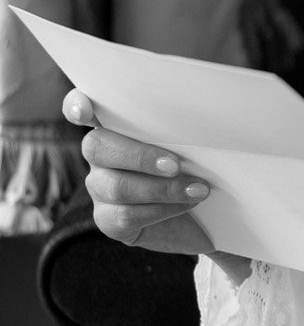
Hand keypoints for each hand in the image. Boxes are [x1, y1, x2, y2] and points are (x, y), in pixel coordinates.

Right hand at [63, 88, 216, 256]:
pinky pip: (125, 215)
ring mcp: (100, 188)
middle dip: (139, 156)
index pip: (80, 107)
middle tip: (176, 164)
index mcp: (116, 125)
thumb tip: (206, 112)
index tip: (85, 110)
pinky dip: (161, 210)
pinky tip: (186, 205)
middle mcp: (101, 155)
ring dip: (161, 188)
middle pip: (96, 146)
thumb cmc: (197, 168)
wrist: (206, 218)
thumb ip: (183, 126)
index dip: (76, 105)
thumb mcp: (193, 143)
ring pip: (115, 186)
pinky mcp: (108, 220)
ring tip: (198, 189)